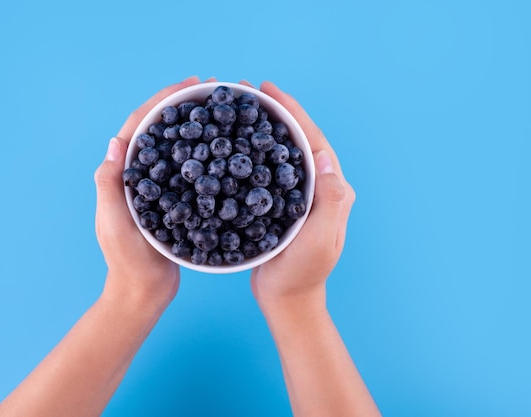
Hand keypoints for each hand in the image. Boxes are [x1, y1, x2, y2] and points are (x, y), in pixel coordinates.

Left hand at [93, 76, 201, 304]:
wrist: (144, 291)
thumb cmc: (126, 260)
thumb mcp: (114, 223)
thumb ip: (110, 185)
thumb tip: (115, 141)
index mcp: (121, 174)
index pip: (139, 126)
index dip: (161, 101)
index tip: (188, 85)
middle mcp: (138, 175)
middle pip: (159, 129)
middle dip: (181, 105)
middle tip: (209, 88)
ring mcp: (157, 186)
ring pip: (175, 146)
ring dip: (193, 124)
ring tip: (218, 109)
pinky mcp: (173, 199)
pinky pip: (187, 169)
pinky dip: (202, 153)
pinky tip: (222, 148)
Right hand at [249, 81, 355, 306]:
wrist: (287, 299)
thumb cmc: (304, 273)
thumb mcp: (319, 240)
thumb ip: (330, 201)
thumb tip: (323, 156)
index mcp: (333, 190)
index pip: (313, 140)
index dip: (293, 112)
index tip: (270, 90)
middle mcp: (319, 187)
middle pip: (297, 139)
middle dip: (276, 112)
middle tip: (249, 90)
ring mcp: (299, 195)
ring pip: (281, 151)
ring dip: (262, 127)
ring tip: (240, 108)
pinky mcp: (280, 204)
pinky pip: (267, 170)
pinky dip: (252, 152)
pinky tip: (233, 144)